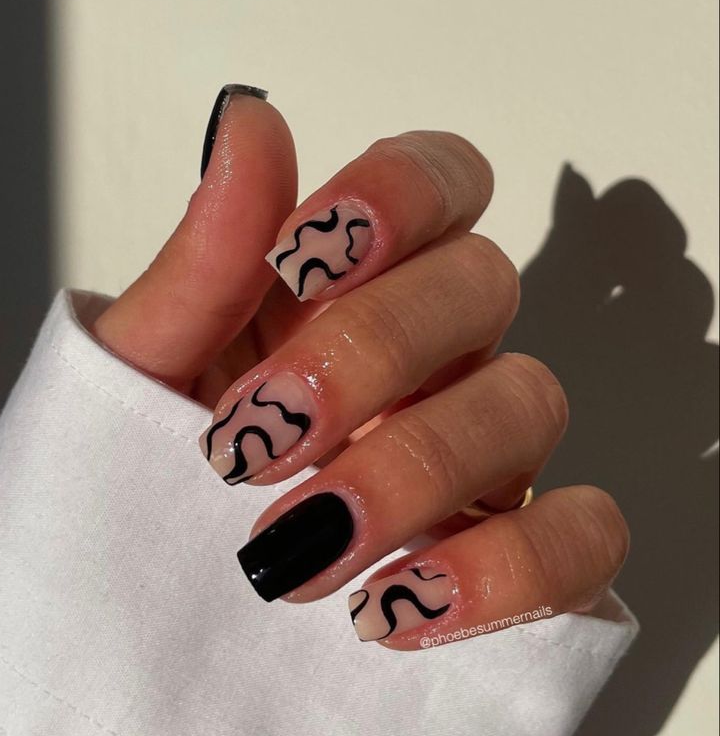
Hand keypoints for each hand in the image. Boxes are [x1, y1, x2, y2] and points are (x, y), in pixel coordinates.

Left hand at [94, 85, 628, 649]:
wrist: (166, 597)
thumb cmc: (161, 468)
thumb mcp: (153, 373)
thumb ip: (204, 265)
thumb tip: (248, 126)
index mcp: (360, 289)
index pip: (443, 182)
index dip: (398, 194)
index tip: (300, 258)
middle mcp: (440, 354)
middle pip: (484, 285)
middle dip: (372, 353)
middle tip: (259, 436)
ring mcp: (488, 452)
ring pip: (532, 405)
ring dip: (412, 475)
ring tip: (294, 551)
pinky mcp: (518, 554)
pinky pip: (582, 537)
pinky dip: (506, 572)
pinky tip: (391, 609)